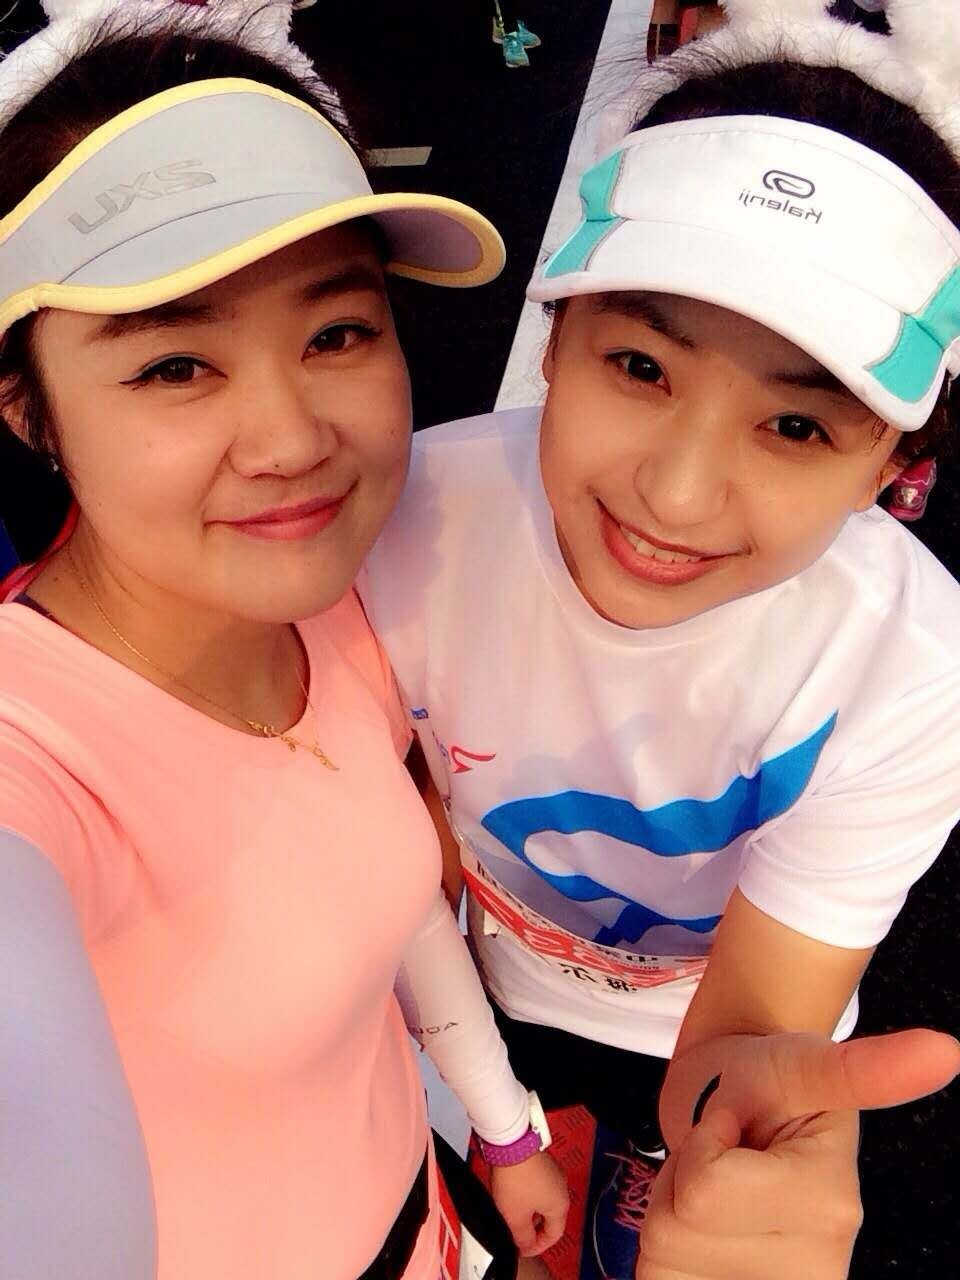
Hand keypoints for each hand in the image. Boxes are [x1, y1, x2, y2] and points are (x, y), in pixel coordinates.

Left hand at [490, 1149, 569, 1256]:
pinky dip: (527, 1194)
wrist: (511, 1144)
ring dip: (529, 1211)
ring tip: (510, 1212)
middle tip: (516, 1234)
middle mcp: (561, 1189)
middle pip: (549, 1218)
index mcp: (560, 1207)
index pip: (553, 1236)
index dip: (537, 1247)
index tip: (522, 1249)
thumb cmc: (516, 1179)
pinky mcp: (543, 1162)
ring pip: (542, 1201)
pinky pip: (537, 1186)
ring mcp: (553, 1173)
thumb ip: (523, 1238)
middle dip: (532, 1229)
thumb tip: (525, 1245)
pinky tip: (512, 1193)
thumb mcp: (515, 1218)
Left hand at [636, 1028, 959, 1278]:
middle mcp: (814, 1272)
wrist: (747, 1112)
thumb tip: (947, 1050)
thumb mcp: (806, 1064)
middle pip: (680, 1227)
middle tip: (725, 1154)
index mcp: (831, 1210)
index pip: (705, 1188)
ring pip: (664, 1254)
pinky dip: (666, 1245)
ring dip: (671, 1206)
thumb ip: (865, 1069)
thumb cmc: (776, 1082)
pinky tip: (704, 1225)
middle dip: (684, 1176)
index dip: (705, 1141)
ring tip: (716, 1183)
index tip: (737, 1125)